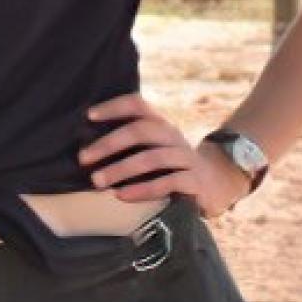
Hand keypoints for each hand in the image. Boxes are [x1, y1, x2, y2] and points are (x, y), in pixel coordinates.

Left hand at [80, 92, 253, 217]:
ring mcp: (186, 158)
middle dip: (109, 144)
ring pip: (152, 158)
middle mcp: (174, 136)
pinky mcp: (195, 181)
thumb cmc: (173, 166)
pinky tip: (122, 196)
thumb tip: (90, 148)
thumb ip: (133, 143)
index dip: (114, 107)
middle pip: (141, 130)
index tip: (89, 115)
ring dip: (121, 169)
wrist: (217, 183)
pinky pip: (167, 183)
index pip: (138, 105)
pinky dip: (142, 189)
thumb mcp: (156, 147)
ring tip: (97, 181)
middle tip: (83, 158)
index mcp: (161, 124)